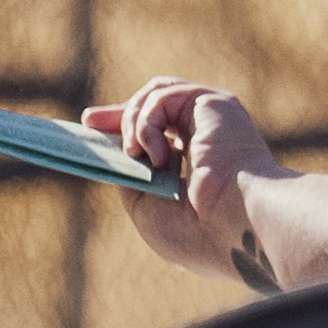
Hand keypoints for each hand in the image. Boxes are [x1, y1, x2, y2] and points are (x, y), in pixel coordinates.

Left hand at [81, 78, 286, 279]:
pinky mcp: (214, 103)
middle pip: (156, 104)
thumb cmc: (198, 232)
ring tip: (134, 154)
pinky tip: (156, 155)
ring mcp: (211, 118)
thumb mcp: (147, 209)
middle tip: (91, 120)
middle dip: (120, 111)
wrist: (236, 227)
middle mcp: (207, 136)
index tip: (92, 124)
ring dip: (133, 123)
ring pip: (157, 94)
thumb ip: (131, 178)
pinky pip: (163, 97)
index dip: (126, 126)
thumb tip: (119, 154)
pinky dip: (148, 124)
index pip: (159, 132)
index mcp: (198, 163)